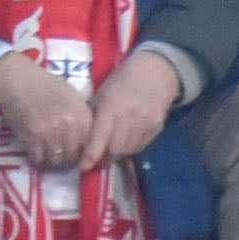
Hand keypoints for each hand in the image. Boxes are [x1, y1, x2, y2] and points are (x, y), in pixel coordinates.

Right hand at [0, 54, 97, 168]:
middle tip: (60, 158)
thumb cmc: (47, 86)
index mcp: (83, 115)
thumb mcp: (73, 98)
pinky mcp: (32, 138)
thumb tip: (88, 139)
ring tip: (48, 158)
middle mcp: (70, 126)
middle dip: (67, 160)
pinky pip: (38, 160)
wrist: (20, 80)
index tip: (75, 153)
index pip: (89, 146)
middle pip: (73, 157)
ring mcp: (51, 133)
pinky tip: (36, 155)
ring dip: (52, 162)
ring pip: (56, 161)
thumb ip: (82, 118)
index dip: (81, 152)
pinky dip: (37, 161)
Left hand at [83, 50, 181, 167]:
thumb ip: (94, 119)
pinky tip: (126, 141)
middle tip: (97, 158)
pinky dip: (130, 148)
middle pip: (115, 150)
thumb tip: (80, 143)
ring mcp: (146, 122)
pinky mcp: (157, 127)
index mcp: (111, 106)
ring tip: (111, 150)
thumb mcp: (102, 95)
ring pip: (128, 151)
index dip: (92, 155)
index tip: (84, 166)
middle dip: (104, 157)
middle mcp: (130, 116)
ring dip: (118, 154)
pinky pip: (140, 146)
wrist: (154, 73)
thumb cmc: (121, 82)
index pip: (100, 137)